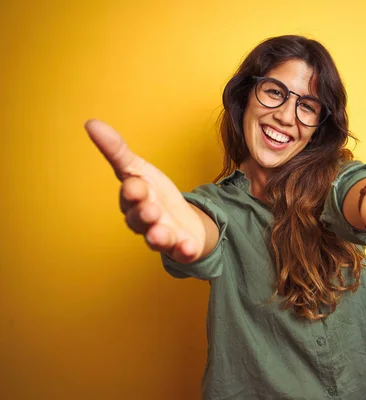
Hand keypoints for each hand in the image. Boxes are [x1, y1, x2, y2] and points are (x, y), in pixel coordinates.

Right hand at [86, 120, 207, 262]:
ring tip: (162, 233)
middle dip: (144, 214)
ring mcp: (162, 236)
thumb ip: (117, 151)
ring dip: (159, 236)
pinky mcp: (180, 247)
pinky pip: (181, 252)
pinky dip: (184, 250)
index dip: (133, 191)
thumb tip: (91, 122)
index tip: (136, 184)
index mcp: (132, 201)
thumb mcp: (139, 169)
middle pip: (140, 219)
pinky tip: (188, 247)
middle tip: (151, 208)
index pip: (129, 195)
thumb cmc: (155, 194)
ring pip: (157, 238)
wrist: (182, 221)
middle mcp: (144, 222)